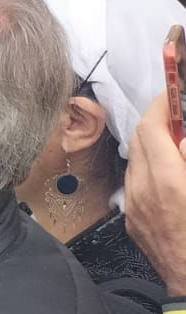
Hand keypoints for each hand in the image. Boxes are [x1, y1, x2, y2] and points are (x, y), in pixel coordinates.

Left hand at [124, 93, 185, 293]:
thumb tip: (184, 136)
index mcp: (169, 181)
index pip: (152, 127)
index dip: (162, 105)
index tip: (174, 94)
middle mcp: (144, 190)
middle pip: (139, 139)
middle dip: (157, 120)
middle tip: (179, 114)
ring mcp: (135, 206)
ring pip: (135, 159)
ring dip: (152, 144)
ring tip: (176, 142)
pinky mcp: (133, 220)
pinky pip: (134, 182)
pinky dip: (148, 167)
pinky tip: (169, 171)